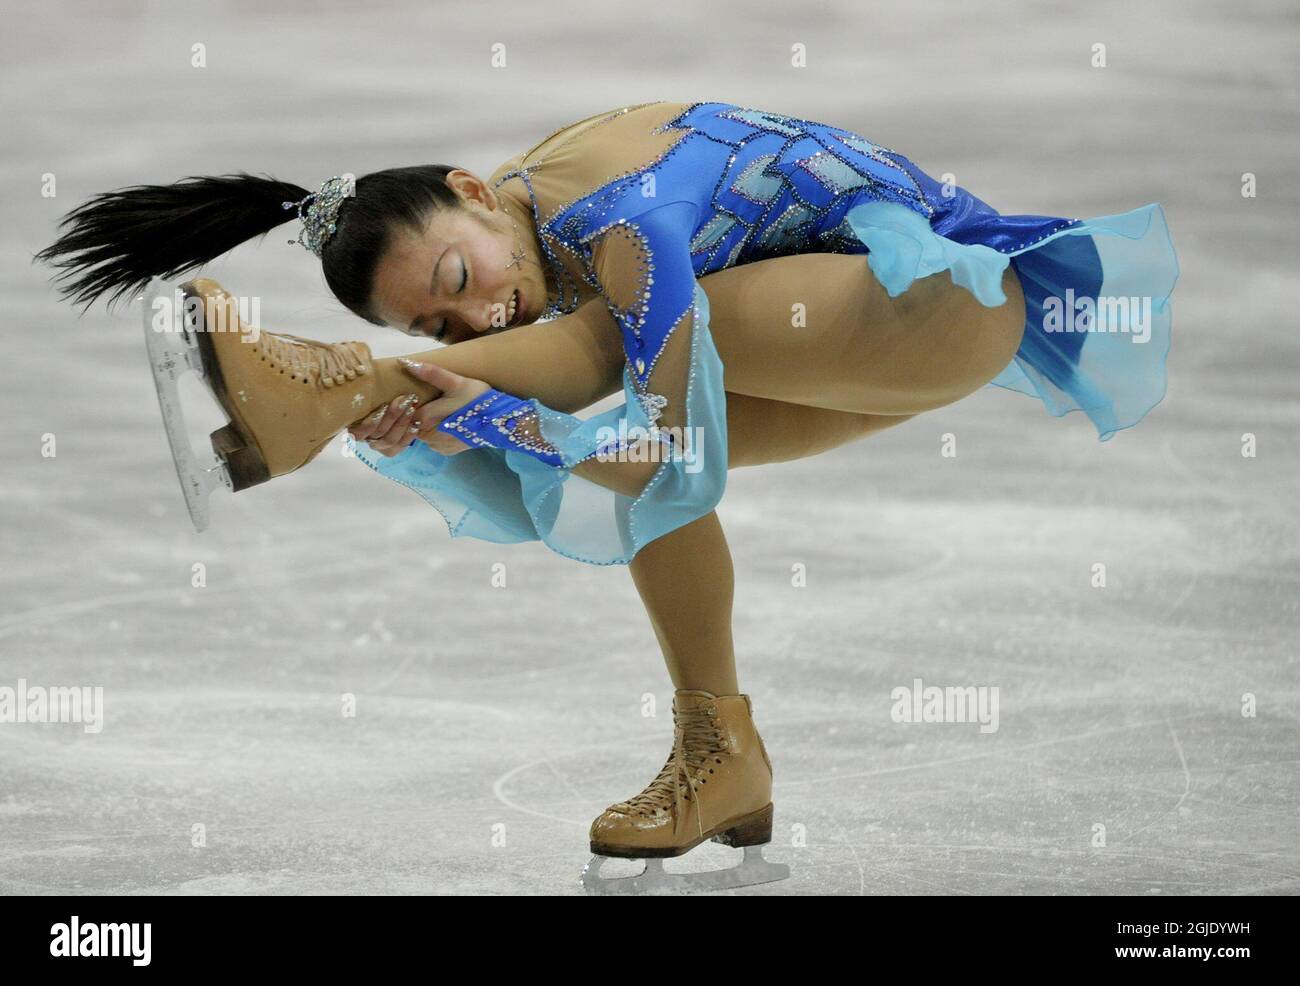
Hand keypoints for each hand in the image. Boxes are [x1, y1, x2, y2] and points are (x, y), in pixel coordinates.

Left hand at [348, 360, 491, 457]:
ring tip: (441, 412)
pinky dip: (437, 434)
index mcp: (426, 418)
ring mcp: (438, 446)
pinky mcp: (448, 452)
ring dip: (426, 424)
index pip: (406, 411)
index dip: (409, 403)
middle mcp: (428, 436)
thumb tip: (405, 362)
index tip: (416, 395)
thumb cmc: (478, 400)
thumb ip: (430, 373)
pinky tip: (448, 425)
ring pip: (422, 433)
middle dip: (417, 414)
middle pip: (413, 423)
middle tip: (434, 402)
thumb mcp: (456, 382)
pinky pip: (434, 442)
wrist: (502, 422)